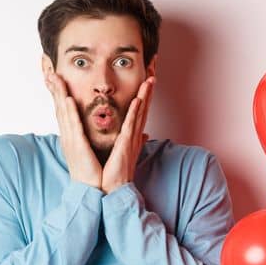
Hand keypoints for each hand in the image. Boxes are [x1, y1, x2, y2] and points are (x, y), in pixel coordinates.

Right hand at [44, 71, 102, 187]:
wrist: (93, 191)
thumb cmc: (96, 173)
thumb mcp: (97, 151)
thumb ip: (102, 138)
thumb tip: (116, 129)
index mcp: (74, 136)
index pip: (65, 110)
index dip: (60, 93)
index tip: (57, 78)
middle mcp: (69, 136)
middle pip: (60, 107)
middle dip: (55, 89)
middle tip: (49, 71)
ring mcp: (71, 141)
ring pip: (64, 113)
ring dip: (59, 94)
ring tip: (55, 78)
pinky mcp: (77, 147)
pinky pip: (73, 126)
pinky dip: (70, 112)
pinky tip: (67, 99)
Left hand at [101, 77, 154, 193]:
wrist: (113, 191)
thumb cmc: (116, 174)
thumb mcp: (125, 154)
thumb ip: (135, 142)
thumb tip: (145, 135)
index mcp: (132, 138)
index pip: (140, 113)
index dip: (145, 97)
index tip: (148, 82)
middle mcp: (134, 137)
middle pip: (143, 110)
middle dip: (148, 92)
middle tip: (153, 74)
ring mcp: (131, 140)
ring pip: (140, 114)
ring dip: (145, 97)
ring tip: (149, 81)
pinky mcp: (125, 146)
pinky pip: (131, 126)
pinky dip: (135, 113)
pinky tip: (138, 101)